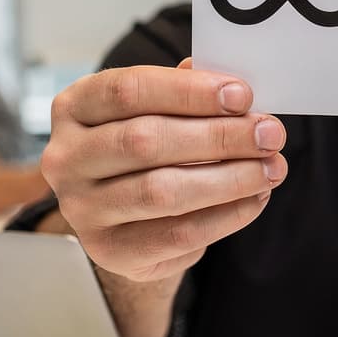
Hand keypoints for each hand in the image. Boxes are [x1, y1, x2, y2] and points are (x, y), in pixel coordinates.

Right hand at [40, 58, 286, 283]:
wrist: (124, 219)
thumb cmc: (145, 150)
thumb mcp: (156, 111)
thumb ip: (185, 92)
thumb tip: (230, 85)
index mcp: (74, 107)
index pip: (128, 90)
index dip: (189, 91)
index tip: (242, 95)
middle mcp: (66, 158)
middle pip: (145, 141)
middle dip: (219, 136)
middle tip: (269, 134)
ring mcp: (82, 209)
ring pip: (162, 191)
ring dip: (229, 178)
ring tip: (271, 168)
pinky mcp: (111, 250)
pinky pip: (177, 233)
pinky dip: (226, 215)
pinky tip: (256, 198)